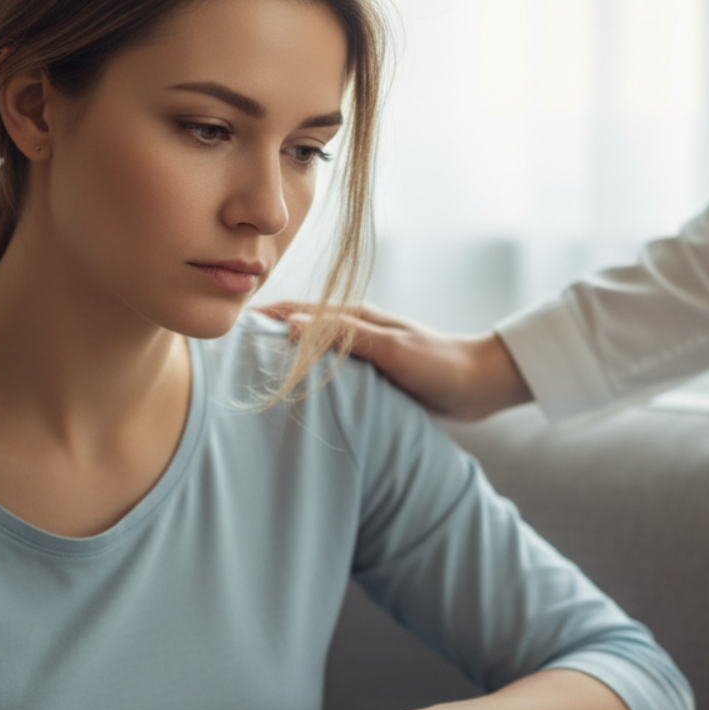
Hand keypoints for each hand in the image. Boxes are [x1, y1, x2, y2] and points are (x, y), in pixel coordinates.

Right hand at [254, 301, 531, 419]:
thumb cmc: (440, 364)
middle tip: (227, 355)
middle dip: (265, 337)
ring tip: (251, 377)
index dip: (263, 316)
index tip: (229, 324)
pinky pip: (330, 375)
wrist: (481, 385)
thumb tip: (292, 324)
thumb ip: (346, 337)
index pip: (297, 311)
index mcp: (356, 319)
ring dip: (285, 360)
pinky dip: (308, 380)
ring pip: (312, 354)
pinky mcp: (372, 378)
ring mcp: (363, 355)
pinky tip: (295, 398)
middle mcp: (355, 333)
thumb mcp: (393, 349)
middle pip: (298, 331)